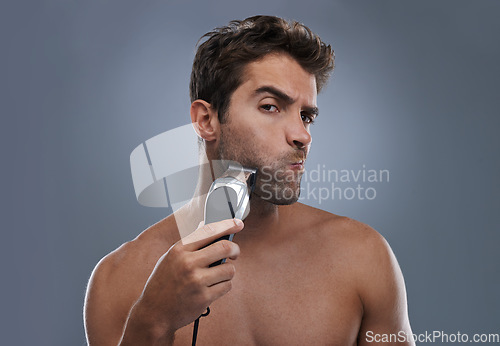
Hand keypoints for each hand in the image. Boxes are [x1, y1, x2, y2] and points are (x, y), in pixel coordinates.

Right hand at [131, 219, 243, 335]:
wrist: (154, 313)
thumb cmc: (163, 283)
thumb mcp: (170, 258)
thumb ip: (189, 243)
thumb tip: (205, 225)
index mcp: (179, 250)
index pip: (208, 231)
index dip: (227, 225)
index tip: (238, 224)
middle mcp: (188, 263)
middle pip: (225, 248)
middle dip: (235, 249)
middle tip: (235, 253)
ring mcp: (196, 281)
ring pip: (229, 269)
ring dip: (228, 272)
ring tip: (217, 275)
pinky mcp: (204, 298)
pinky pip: (227, 286)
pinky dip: (224, 286)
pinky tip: (213, 287)